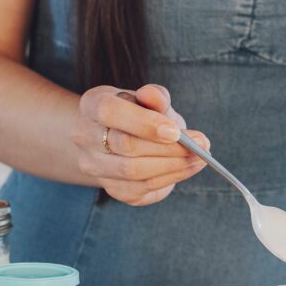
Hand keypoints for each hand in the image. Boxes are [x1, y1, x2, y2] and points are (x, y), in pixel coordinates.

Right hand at [72, 84, 209, 205]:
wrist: (120, 142)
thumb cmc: (139, 116)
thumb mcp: (148, 101)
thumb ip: (155, 97)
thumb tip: (153, 95)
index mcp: (92, 106)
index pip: (109, 112)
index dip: (144, 123)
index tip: (175, 131)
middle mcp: (84, 137)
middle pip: (126, 146)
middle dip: (168, 147)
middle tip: (201, 144)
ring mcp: (95, 167)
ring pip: (134, 171)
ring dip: (174, 165)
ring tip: (200, 157)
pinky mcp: (113, 190)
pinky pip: (144, 188)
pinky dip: (172, 178)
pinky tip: (189, 167)